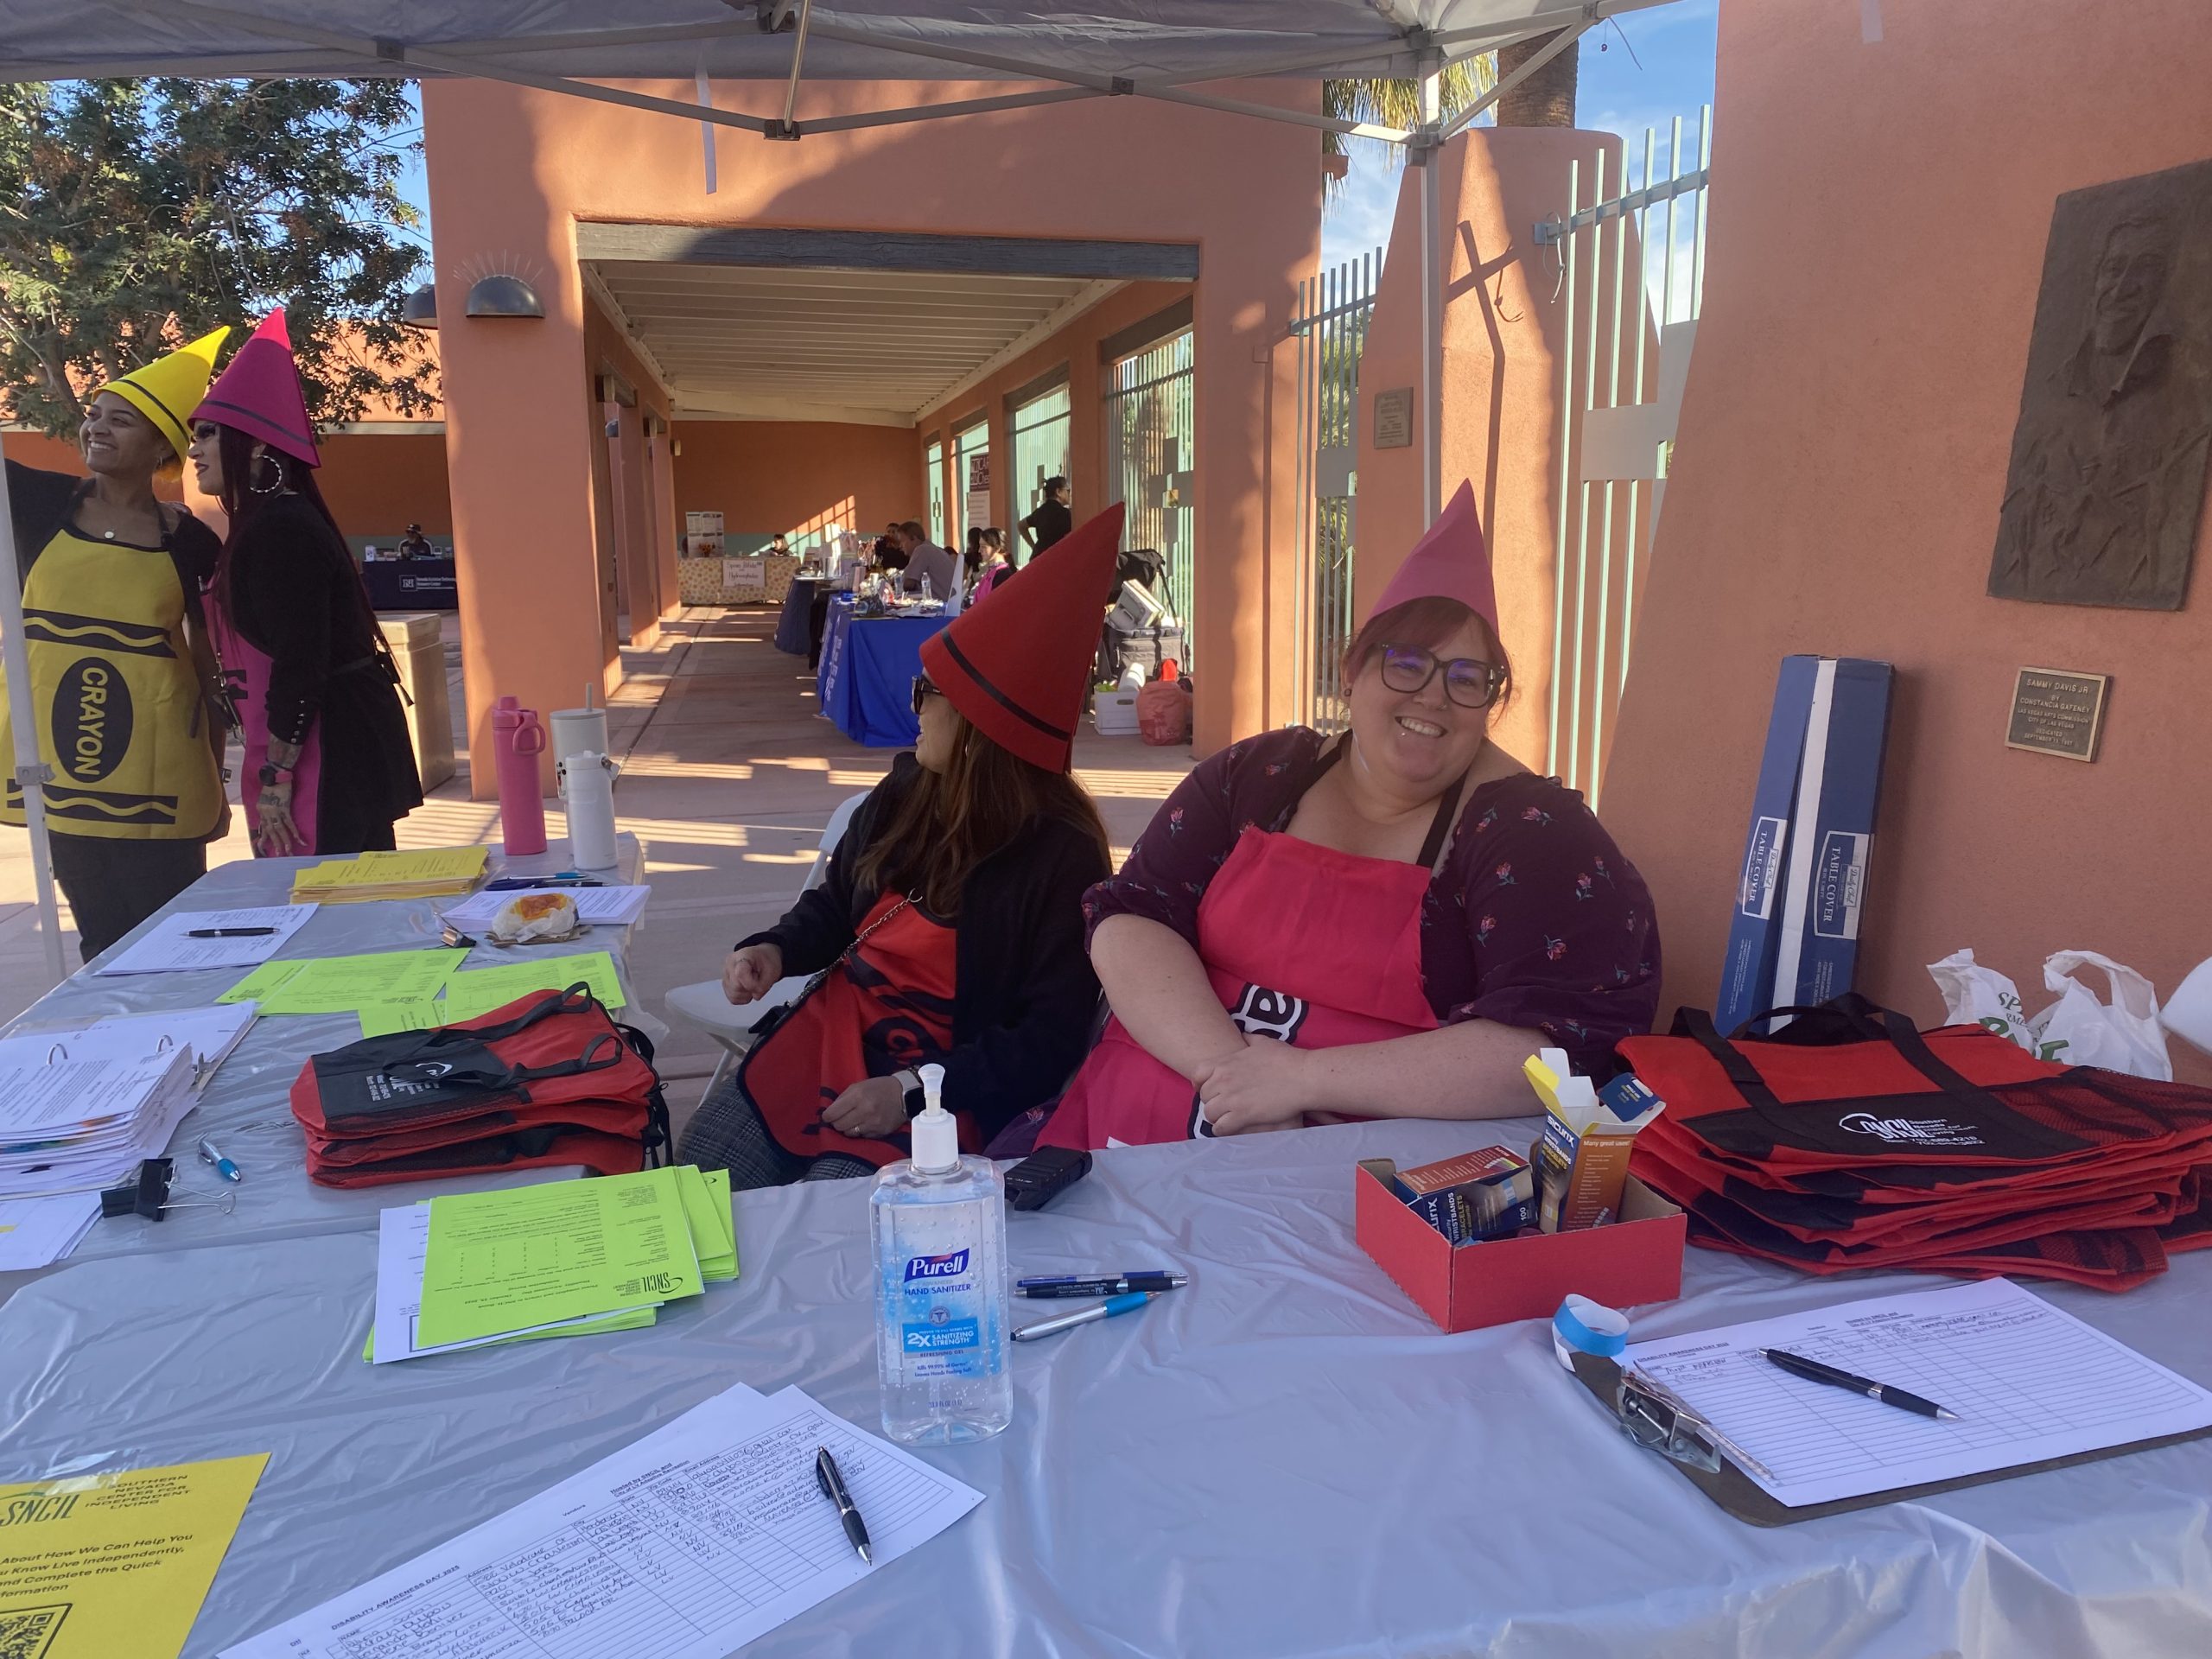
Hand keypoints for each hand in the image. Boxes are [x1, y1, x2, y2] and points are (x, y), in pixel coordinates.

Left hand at [253, 784, 303, 856]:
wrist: (275, 776)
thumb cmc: (271, 785)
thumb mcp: (264, 799)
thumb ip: (265, 809)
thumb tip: (268, 818)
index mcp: (261, 811)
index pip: (263, 828)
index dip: (263, 839)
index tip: (263, 849)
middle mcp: (266, 813)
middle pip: (271, 832)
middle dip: (275, 844)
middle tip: (279, 855)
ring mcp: (275, 811)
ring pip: (280, 829)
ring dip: (285, 841)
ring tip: (289, 850)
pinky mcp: (284, 808)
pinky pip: (289, 822)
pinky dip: (293, 831)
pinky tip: (297, 839)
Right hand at [722, 943, 783, 1003]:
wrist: (763, 959)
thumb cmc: (766, 962)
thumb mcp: (773, 971)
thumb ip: (764, 985)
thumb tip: (755, 996)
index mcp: (742, 956)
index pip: (740, 973)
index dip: (751, 984)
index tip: (760, 983)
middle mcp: (730, 964)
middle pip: (736, 987)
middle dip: (750, 988)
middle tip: (758, 980)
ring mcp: (726, 975)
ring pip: (734, 995)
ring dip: (747, 994)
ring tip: (753, 983)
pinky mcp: (725, 985)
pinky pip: (733, 999)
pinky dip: (743, 997)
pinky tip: (748, 988)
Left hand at [821, 1074, 909, 1138]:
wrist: (905, 1094)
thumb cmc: (879, 1088)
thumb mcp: (859, 1086)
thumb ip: (842, 1098)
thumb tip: (829, 1112)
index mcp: (858, 1096)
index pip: (832, 1114)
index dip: (827, 1116)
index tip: (828, 1115)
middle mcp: (865, 1111)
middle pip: (839, 1125)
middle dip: (837, 1122)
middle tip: (841, 1118)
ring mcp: (873, 1124)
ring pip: (849, 1133)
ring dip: (848, 1128)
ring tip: (854, 1121)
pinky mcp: (880, 1133)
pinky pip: (861, 1137)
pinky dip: (860, 1131)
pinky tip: (865, 1124)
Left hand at [1193, 1040, 1318, 1135]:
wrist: (1302, 1076)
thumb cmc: (1286, 1059)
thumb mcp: (1263, 1042)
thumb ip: (1248, 1039)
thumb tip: (1243, 1035)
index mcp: (1226, 1062)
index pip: (1197, 1073)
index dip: (1200, 1083)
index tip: (1208, 1090)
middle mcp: (1223, 1079)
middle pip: (1204, 1096)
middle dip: (1213, 1101)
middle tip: (1225, 1106)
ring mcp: (1231, 1097)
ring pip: (1209, 1113)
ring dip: (1217, 1117)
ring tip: (1228, 1118)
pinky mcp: (1241, 1114)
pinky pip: (1220, 1127)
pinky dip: (1224, 1130)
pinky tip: (1233, 1128)